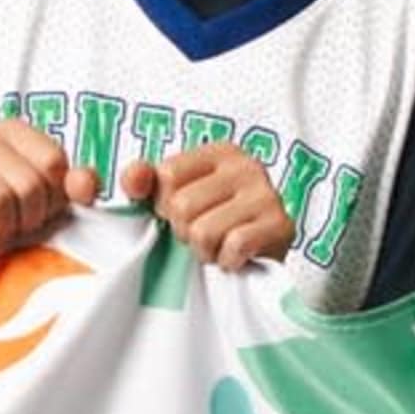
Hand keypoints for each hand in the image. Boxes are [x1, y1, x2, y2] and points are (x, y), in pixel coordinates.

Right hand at [0, 120, 97, 244]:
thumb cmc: (11, 207)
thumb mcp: (51, 193)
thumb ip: (77, 185)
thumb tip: (84, 183)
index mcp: (12, 130)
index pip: (52, 162)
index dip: (55, 195)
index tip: (44, 205)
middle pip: (28, 184)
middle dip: (31, 215)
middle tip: (21, 222)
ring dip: (5, 226)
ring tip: (0, 226)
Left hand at [121, 141, 291, 268]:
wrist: (263, 259)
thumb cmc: (215, 224)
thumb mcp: (175, 196)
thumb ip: (145, 182)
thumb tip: (133, 177)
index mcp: (219, 152)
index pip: (166, 174)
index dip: (163, 204)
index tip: (182, 212)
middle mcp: (246, 166)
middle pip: (181, 206)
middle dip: (184, 231)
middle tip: (203, 234)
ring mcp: (267, 194)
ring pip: (203, 232)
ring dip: (205, 251)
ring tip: (219, 246)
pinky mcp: (281, 226)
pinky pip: (233, 247)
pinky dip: (228, 261)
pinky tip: (236, 256)